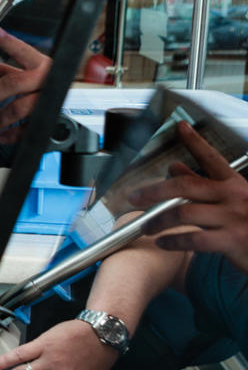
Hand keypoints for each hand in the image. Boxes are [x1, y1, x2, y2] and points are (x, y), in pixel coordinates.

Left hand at [0, 27, 50, 143]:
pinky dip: (13, 134)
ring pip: (20, 108)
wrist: (83, 104)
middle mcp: (48, 80)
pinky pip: (30, 127)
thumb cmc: (51, 87)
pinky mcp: (53, 118)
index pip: (24, 51)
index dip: (10, 43)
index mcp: (43, 66)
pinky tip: (1, 136)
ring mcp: (51, 100)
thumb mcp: (29, 75)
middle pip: (14, 83)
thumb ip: (4, 69)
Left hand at [129, 121, 247, 275]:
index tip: (180, 126)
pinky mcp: (233, 240)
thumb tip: (175, 167)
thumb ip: (203, 185)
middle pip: (186, 185)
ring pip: (183, 212)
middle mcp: (234, 196)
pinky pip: (193, 238)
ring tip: (147, 227)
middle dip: (154, 191)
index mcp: (235, 184)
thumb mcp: (231, 201)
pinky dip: (172, 241)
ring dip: (158, 221)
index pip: (211, 158)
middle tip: (134, 197)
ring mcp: (234, 218)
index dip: (195, 141)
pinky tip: (162, 243)